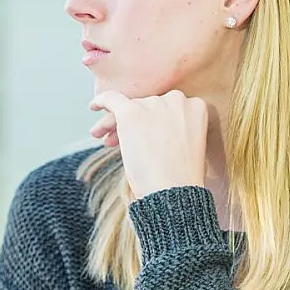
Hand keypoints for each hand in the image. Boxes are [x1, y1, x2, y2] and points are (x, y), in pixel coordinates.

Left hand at [89, 90, 207, 197]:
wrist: (174, 190)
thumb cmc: (181, 177)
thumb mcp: (187, 146)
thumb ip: (174, 129)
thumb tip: (148, 126)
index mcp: (197, 107)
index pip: (169, 109)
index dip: (154, 122)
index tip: (144, 137)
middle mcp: (177, 100)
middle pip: (148, 106)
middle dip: (135, 124)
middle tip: (116, 143)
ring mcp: (154, 104)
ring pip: (130, 107)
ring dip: (116, 123)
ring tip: (106, 141)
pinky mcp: (132, 112)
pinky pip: (112, 98)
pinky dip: (101, 101)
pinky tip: (93, 107)